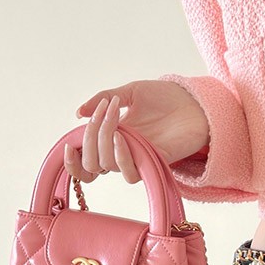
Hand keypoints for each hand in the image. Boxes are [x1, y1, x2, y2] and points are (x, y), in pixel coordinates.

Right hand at [64, 79, 208, 183]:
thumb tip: (78, 112)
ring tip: (115, 119)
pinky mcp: (152, 163)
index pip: (86, 160)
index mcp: (113, 137)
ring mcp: (136, 158)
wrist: (195, 102)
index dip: (72, 160)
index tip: (69, 145)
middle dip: (90, 137)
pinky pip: (129, 173)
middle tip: (103, 111)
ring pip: (106, 166)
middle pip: (91, 162)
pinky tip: (123, 136)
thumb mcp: (130, 92)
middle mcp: (122, 151)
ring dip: (103, 142)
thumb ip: (103, 98)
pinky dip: (120, 156)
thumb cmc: (166, 98)